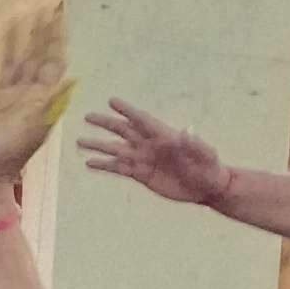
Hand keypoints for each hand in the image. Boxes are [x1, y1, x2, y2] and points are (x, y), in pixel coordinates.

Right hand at [0, 7, 71, 199]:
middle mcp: (20, 96)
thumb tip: (72, 78)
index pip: (50, 62)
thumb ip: (50, 104)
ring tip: (15, 21)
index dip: (54, 41)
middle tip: (41, 11)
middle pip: (30, 59)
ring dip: (12, 45)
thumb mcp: (33, 130)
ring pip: (8, 65)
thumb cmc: (6, 159)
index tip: (58, 18)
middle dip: (36, 36)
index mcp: (37, 99)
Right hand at [77, 100, 231, 207]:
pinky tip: (90, 163)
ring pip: (116, 150)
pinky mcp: (141, 175)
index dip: (127, 110)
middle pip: (123, 131)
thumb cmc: (209, 168)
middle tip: (88, 117)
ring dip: (99, 146)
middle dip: (106, 124)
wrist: (207, 187)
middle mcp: (150, 145)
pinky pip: (119, 169)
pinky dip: (104, 166)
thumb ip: (194, 144)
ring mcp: (144, 160)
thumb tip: (186, 131)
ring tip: (80, 142)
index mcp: (164, 136)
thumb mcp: (206, 155)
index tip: (111, 101)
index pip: (141, 120)